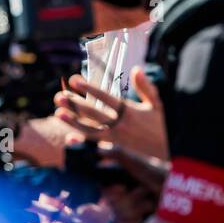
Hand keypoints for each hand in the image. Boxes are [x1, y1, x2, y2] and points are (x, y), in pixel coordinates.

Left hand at [53, 66, 167, 161]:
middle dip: (75, 104)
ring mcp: (115, 138)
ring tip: (58, 113)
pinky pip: (95, 144)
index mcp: (129, 112)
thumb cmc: (160, 125)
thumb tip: (137, 69)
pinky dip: (81, 141)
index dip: (90, 88)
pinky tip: (68, 137)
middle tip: (59, 96)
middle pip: (93, 113)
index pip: (106, 98)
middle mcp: (120, 125)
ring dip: (73, 121)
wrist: (166, 153)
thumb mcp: (157, 104)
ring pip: (90, 129)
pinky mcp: (113, 147)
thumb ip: (146, 87)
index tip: (75, 80)